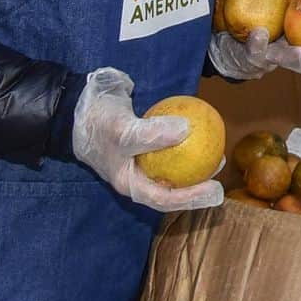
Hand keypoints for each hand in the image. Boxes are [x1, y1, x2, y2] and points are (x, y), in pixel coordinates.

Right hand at [72, 67, 223, 212]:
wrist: (80, 102)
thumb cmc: (98, 122)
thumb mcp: (123, 130)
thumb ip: (152, 134)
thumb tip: (187, 131)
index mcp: (129, 182)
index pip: (163, 199)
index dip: (190, 199)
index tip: (214, 191)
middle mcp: (136, 173)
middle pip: (171, 187)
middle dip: (196, 187)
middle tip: (220, 180)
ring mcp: (141, 157)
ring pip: (172, 166)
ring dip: (194, 164)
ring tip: (217, 156)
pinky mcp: (145, 139)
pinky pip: (169, 143)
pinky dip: (184, 140)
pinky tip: (201, 130)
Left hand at [208, 28, 300, 80]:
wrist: (226, 42)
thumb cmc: (262, 21)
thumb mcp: (283, 12)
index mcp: (297, 48)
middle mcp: (284, 57)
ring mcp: (265, 59)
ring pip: (281, 60)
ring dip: (293, 59)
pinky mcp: (245, 57)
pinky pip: (252, 49)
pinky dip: (257, 42)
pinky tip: (260, 32)